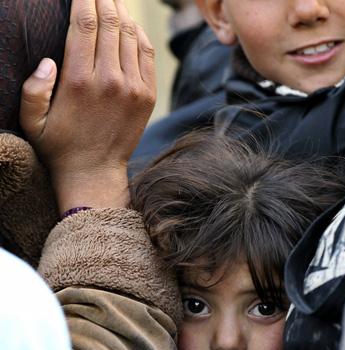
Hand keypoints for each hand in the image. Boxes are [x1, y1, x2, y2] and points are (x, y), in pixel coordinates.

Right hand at [20, 0, 155, 213]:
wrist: (95, 173)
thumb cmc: (60, 146)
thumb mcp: (32, 122)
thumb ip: (33, 89)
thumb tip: (47, 61)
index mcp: (78, 81)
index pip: (84, 22)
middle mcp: (109, 80)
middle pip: (110, 22)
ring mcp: (132, 88)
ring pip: (130, 34)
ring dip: (121, 11)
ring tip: (112, 0)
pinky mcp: (147, 96)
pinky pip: (146, 53)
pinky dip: (138, 33)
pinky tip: (129, 24)